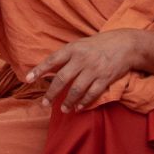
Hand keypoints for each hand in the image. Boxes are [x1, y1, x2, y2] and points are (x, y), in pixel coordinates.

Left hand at [28, 30, 144, 111]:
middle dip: (51, 93)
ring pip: (76, 90)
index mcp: (73, 48)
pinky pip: (92, 94)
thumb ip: (66, 56)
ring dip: (68, 102)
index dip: (39, 70)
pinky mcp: (105, 78)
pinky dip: (84, 102)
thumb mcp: (80, 44)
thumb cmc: (99, 44)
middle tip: (44, 103)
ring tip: (63, 109)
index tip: (27, 80)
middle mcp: (82, 59)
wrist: (126, 44)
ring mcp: (94, 69)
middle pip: (62, 79)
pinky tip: (79, 107)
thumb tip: (49, 70)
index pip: (52, 60)